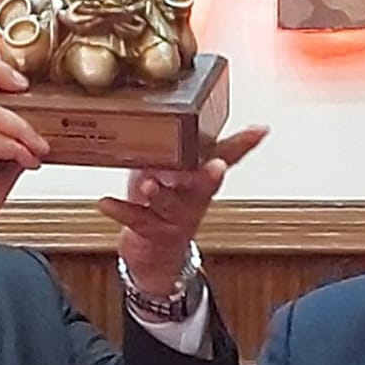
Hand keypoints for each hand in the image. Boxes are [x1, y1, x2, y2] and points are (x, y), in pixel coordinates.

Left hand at [102, 125, 267, 291]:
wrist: (156, 256)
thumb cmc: (163, 204)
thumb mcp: (174, 168)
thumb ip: (179, 143)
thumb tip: (175, 108)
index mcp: (201, 179)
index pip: (228, 157)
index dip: (244, 144)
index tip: (259, 130)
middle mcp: (193, 200)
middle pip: (205, 187)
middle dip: (210, 176)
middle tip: (216, 165)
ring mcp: (174, 218)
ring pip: (172, 206)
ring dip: (161, 194)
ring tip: (149, 185)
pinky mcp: (152, 232)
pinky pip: (137, 221)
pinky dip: (121, 210)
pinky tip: (106, 202)